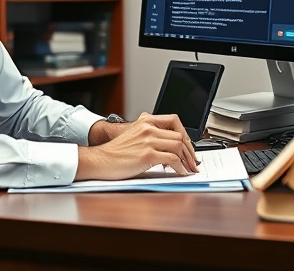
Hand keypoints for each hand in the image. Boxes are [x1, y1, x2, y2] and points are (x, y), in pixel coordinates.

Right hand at [77, 113, 198, 180]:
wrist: (100, 160)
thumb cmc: (116, 153)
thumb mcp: (135, 136)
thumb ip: (151, 136)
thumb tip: (171, 147)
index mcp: (145, 121)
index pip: (174, 120)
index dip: (185, 134)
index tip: (189, 146)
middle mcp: (147, 128)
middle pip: (179, 134)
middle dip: (190, 150)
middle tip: (193, 161)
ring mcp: (147, 140)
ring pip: (178, 146)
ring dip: (187, 159)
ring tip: (189, 168)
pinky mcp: (147, 155)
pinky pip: (172, 159)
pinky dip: (180, 167)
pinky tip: (181, 172)